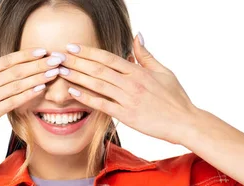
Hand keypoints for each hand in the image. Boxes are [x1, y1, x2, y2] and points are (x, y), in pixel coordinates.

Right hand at [0, 32, 61, 145]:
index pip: (8, 59)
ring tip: (55, 72)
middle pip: (18, 70)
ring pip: (18, 84)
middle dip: (40, 63)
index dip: (27, 54)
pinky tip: (40, 90)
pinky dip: (27, 95)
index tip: (43, 50)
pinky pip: (12, 102)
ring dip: (38, 77)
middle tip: (58, 59)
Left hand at [59, 33, 199, 143]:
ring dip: (78, 77)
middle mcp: (131, 83)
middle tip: (59, 56)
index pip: (108, 58)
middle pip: (99, 69)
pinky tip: (73, 93)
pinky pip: (103, 105)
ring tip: (62, 71)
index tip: (73, 46)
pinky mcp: (127, 115)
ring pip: (98, 85)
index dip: (89, 51)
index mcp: (138, 71)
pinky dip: (87, 98)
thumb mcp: (163, 71)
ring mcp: (128, 99)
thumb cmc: (175, 97)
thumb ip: (146, 55)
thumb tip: (137, 36)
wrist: (184, 122)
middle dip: (77, 61)